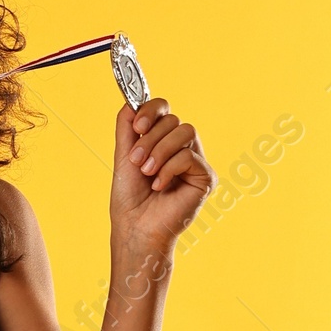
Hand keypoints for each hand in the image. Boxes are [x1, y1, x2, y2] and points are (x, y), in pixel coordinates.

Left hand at [110, 96, 214, 255]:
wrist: (135, 228)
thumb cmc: (130, 198)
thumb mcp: (124, 156)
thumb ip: (127, 127)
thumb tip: (131, 101)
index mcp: (163, 141)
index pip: (164, 109)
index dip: (151, 110)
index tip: (137, 126)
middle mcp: (182, 148)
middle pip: (174, 120)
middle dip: (150, 139)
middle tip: (137, 162)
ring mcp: (196, 162)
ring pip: (185, 131)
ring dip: (160, 151)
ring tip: (147, 174)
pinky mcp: (206, 177)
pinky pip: (189, 156)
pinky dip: (169, 169)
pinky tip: (160, 186)